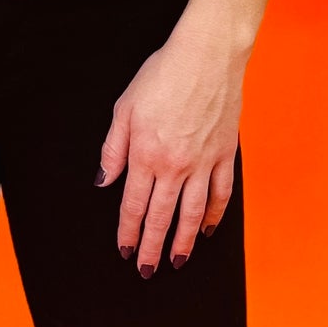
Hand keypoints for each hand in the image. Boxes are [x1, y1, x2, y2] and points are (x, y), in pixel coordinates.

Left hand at [95, 22, 245, 275]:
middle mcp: (175, 166)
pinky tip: (209, 229)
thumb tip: (103, 181)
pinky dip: (215, 215)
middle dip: (152, 248)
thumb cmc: (162, 74)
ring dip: (184, 241)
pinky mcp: (225, 155)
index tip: (125, 251)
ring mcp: (203, 163)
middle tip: (147, 271)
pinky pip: (221, 194)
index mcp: (146, 154)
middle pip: (161, 217)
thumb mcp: (124, 107)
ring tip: (177, 261)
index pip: (134, 205)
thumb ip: (113, 148)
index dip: (128, 232)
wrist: (206, 56)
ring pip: (192, 214)